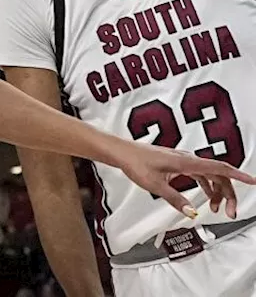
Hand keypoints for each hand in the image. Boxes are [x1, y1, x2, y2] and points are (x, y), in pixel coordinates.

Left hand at [115, 141, 255, 218]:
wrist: (121, 152)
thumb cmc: (135, 162)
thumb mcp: (155, 185)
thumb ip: (174, 199)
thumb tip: (191, 212)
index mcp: (186, 162)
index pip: (220, 168)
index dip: (238, 175)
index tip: (253, 182)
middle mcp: (187, 159)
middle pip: (218, 174)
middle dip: (228, 193)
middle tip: (229, 211)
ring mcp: (183, 160)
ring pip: (210, 175)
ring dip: (217, 191)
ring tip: (217, 208)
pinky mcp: (178, 163)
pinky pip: (200, 174)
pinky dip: (206, 186)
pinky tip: (206, 196)